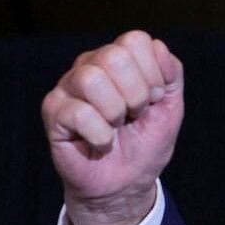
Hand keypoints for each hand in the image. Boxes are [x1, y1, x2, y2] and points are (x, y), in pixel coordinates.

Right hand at [41, 30, 183, 224]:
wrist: (127, 183)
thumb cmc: (146, 142)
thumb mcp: (171, 106)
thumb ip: (171, 73)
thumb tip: (157, 46)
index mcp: (118, 59)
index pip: (136, 40)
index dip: (153, 75)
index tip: (152, 100)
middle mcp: (90, 66)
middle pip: (115, 56)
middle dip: (136, 94)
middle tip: (133, 115)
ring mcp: (68, 87)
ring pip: (92, 79)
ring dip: (115, 113)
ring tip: (115, 127)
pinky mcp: (53, 113)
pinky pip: (80, 113)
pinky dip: (100, 135)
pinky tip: (100, 142)